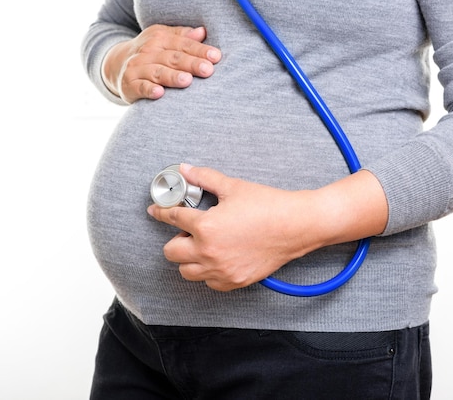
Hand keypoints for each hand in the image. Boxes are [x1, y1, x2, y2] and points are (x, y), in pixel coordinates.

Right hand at [102, 25, 221, 102]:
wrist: (116, 64)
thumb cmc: (150, 52)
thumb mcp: (164, 38)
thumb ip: (183, 36)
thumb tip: (203, 32)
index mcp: (160, 38)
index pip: (183, 44)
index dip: (200, 50)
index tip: (216, 57)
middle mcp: (148, 51)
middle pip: (173, 58)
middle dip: (191, 63)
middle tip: (207, 70)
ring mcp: (137, 68)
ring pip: (158, 72)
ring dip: (172, 76)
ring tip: (187, 80)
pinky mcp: (129, 84)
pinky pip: (140, 87)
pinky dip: (149, 90)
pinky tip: (159, 93)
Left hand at [147, 164, 315, 290]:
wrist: (296, 226)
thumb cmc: (268, 206)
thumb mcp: (233, 187)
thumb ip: (204, 178)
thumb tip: (186, 170)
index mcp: (206, 227)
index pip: (172, 218)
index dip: (161, 212)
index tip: (156, 210)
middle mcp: (209, 253)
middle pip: (170, 252)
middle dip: (175, 238)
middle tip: (189, 229)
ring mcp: (221, 270)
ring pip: (186, 272)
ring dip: (188, 258)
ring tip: (203, 244)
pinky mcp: (234, 280)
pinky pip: (209, 283)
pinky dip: (207, 272)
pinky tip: (217, 257)